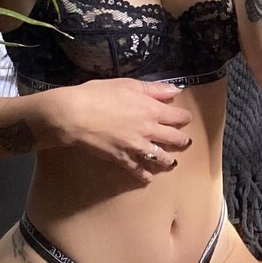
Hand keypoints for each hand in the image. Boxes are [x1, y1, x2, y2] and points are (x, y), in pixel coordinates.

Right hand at [39, 78, 194, 185]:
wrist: (75, 115)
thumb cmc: (98, 95)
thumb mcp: (128, 84)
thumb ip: (154, 89)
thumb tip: (176, 91)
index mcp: (152, 110)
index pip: (178, 117)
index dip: (184, 118)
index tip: (186, 119)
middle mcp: (149, 131)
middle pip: (174, 139)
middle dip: (182, 140)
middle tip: (185, 142)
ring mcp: (137, 147)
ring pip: (161, 157)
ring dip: (168, 159)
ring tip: (171, 161)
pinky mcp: (123, 159)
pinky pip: (139, 170)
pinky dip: (145, 175)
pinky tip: (148, 178)